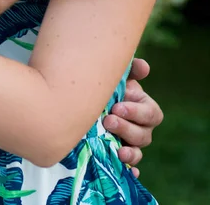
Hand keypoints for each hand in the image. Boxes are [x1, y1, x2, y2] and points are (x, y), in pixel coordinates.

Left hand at [103, 58, 163, 177]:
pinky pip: (128, 167)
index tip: (118, 106)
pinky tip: (126, 170)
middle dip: (126, 128)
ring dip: (129, 151)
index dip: (136, 112)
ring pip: (137, 151)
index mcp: (144, 108)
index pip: (151, 114)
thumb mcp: (116, 78)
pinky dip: (130, 169)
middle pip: (144, 135)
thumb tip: (143, 66)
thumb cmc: (105, 87)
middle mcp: (141, 128)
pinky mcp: (119, 154)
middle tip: (108, 120)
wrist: (85, 100)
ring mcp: (130, 143)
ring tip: (117, 148)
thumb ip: (130, 71)